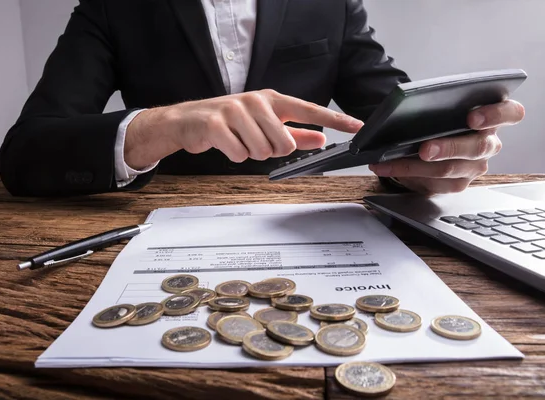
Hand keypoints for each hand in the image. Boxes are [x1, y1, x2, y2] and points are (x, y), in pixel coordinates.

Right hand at [124, 89, 362, 169]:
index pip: (309, 110)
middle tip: (254, 141)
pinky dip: (233, 156)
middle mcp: (256, 102)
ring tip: (237, 140)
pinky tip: (224, 144)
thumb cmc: (229, 121)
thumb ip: (295, 132)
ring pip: (261, 151)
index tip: (357, 126)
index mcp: (271, 100)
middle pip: (284, 143)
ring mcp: (235, 111)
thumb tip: (322, 138)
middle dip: (270, 151)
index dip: (335, 120)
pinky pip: (239, 154)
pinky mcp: (217, 124)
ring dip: (250, 153)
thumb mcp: (264, 124)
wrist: (187, 121)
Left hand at [369, 99, 524, 193]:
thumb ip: (430, 105)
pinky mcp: (458, 183)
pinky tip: (386, 166)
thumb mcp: (439, 107)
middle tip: (425, 149)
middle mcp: (489, 143)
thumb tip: (390, 112)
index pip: (511, 113)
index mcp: (493, 116)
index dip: (495, 114)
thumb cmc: (440, 119)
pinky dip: (405, 173)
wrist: (431, 142)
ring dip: (416, 166)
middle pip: (477, 147)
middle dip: (448, 148)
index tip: (472, 117)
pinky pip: (433, 182)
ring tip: (392, 161)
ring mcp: (475, 166)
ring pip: (450, 169)